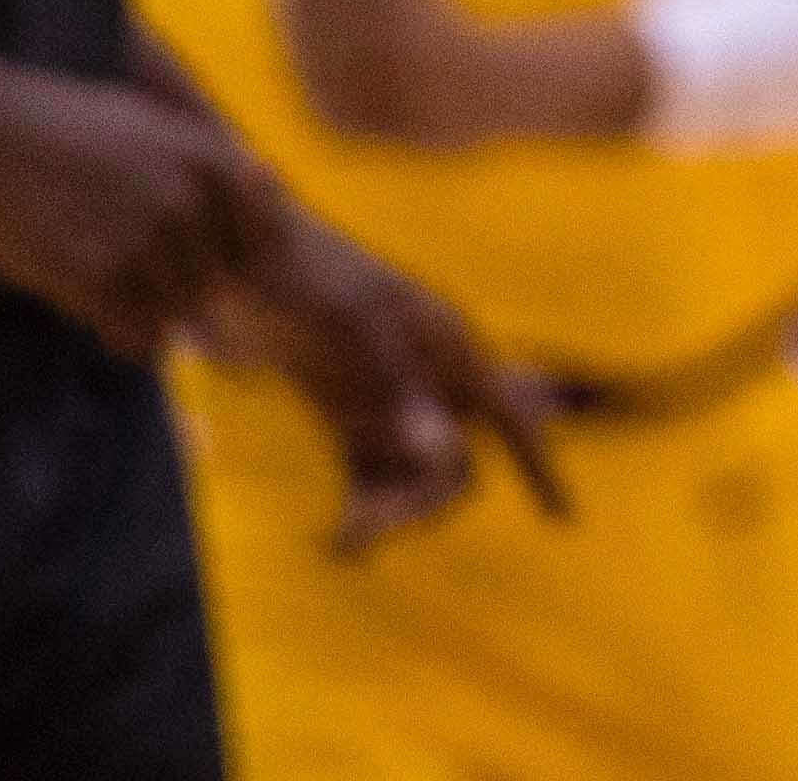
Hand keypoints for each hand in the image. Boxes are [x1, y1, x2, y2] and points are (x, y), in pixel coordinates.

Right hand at [0, 57, 283, 355]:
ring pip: (179, 315)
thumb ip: (206, 163)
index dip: (227, 260)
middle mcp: (191, 200)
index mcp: (211, 159)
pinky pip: (140, 338)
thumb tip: (263, 188)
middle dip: (178, 287)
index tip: (188, 256)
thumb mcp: (152, 125)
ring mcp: (148, 240)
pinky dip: (117, 332)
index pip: (261, 242)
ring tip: (96, 273)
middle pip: (217, 285)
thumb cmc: (57, 129)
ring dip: (143, 310)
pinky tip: (84, 297)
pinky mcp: (101, 278)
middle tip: (122, 265)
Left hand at [193, 207, 568, 556]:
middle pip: (454, 466)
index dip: (540, 467)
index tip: (561, 520)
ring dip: (385, 514)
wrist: (236, 256)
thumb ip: (400, 395)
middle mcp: (427, 380)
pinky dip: (357, 511)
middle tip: (364, 530)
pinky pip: (367, 478)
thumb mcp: (356, 333)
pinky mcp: (343, 417)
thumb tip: (442, 455)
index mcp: (450, 349)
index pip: (513, 417)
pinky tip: (333, 541)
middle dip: (420, 504)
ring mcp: (384, 401)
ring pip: (409, 479)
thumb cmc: (309, 279)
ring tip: (341, 538)